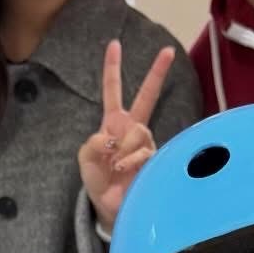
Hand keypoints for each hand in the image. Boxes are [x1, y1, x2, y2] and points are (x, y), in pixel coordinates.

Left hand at [79, 41, 174, 234]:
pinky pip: (144, 151)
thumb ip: (92, 144)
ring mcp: (145, 143)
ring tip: (116, 165)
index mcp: (113, 124)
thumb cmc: (99, 182)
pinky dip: (131, 160)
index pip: (113, 91)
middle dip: (157, 73)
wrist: (112, 207)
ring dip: (124, 148)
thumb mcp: (85, 160)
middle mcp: (132, 129)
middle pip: (147, 96)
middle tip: (168, 50)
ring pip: (139, 131)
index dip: (112, 68)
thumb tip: (112, 137)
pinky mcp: (155, 159)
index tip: (115, 44)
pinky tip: (125, 170)